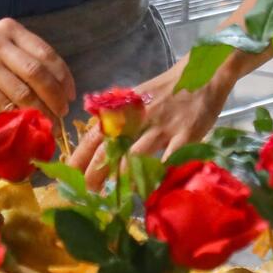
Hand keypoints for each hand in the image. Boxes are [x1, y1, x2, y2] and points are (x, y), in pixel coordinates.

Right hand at [0, 19, 73, 116]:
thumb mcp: (7, 44)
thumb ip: (30, 57)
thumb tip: (62, 90)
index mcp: (12, 30)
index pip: (46, 54)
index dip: (63, 77)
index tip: (71, 95)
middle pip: (36, 73)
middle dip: (54, 96)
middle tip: (63, 112)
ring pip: (21, 91)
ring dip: (39, 110)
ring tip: (49, 121)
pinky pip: (2, 102)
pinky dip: (18, 114)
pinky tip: (26, 121)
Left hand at [68, 68, 227, 187]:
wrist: (204, 73)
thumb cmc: (168, 88)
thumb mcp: (138, 97)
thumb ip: (119, 116)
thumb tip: (94, 135)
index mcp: (125, 108)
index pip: (95, 135)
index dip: (79, 157)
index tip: (68, 176)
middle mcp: (139, 117)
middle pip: (110, 149)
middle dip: (95, 174)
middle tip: (86, 195)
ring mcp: (163, 126)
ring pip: (135, 156)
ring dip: (121, 179)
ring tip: (112, 198)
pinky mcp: (186, 135)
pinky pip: (169, 160)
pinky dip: (159, 176)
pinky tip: (151, 192)